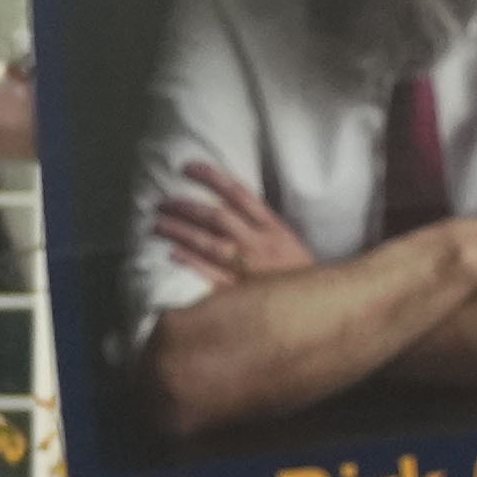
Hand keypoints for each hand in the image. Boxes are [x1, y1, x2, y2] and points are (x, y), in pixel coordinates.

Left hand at [148, 159, 322, 286]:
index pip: (240, 194)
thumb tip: (224, 206)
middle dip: (186, 206)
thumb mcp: (287, 243)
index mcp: (274, 229)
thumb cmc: (299, 276)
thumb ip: (261, 225)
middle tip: (163, 202)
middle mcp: (260, 244)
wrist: (319, 309)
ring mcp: (249, 269)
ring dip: (179, 232)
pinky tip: (172, 254)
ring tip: (157, 224)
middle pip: (217, 217)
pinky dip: (191, 263)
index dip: (212, 178)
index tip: (188, 168)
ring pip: (209, 243)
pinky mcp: (240, 292)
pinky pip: (211, 275)